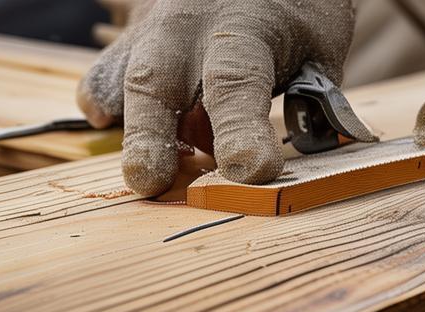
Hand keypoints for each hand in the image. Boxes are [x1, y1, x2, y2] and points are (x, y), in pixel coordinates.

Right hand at [78, 0, 355, 194]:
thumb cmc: (295, 14)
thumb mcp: (319, 47)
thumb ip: (309, 100)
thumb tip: (299, 153)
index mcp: (244, 26)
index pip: (236, 81)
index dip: (241, 130)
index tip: (252, 171)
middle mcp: (187, 26)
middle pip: (155, 81)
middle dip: (149, 137)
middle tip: (150, 183)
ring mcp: (152, 31)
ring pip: (122, 79)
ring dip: (136, 132)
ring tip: (150, 172)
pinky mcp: (132, 43)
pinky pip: (105, 77)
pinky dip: (105, 102)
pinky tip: (112, 121)